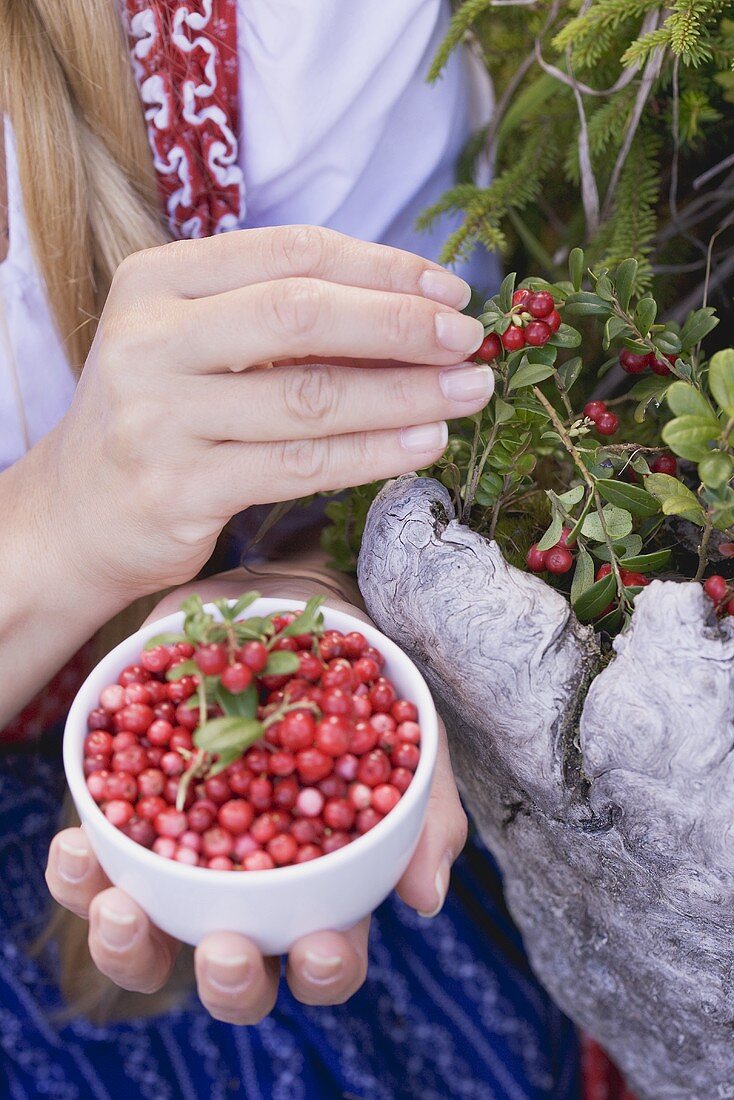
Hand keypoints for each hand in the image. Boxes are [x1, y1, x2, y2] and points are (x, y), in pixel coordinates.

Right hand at [42, 226, 489, 602]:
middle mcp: (151, 339)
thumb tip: (412, 316)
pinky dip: (373, 453)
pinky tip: (423, 443)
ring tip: (468, 394)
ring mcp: (160, 417)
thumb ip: (280, 322)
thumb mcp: (198, 346)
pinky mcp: (180, 489)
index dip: (382, 267)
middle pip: (301, 314)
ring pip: (310, 396)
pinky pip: (300, 465)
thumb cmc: (160, 418)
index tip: (450, 293)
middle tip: (471, 342)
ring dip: (405, 394)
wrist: (76, 514)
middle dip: (401, 325)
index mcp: (158, 280)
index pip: (290, 251)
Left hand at [46, 578, 467, 1020]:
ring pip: (147, 940)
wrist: (288, 608)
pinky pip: (94, 866)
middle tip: (226, 948)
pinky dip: (81, 868)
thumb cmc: (348, 686)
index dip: (322, 968)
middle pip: (233, 973)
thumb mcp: (399, 734)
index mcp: (318, 882)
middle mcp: (245, 888)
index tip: (316, 946)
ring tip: (121, 905)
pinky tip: (79, 840)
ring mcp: (180, 859)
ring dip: (129, 942)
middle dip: (228, 979)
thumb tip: (424, 897)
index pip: (323, 955)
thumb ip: (425, 809)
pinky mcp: (125, 818)